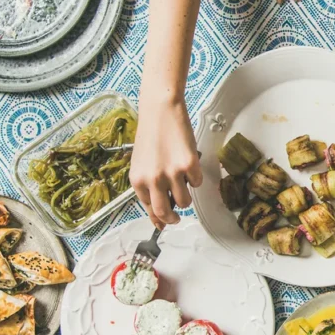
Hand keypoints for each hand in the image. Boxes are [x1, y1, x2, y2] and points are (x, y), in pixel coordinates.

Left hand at [130, 101, 201, 228]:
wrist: (160, 111)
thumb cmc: (151, 135)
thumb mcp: (141, 164)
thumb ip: (148, 187)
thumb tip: (159, 214)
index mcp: (137, 180)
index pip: (149, 209)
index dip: (158, 218)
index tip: (163, 223)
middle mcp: (152, 180)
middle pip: (165, 213)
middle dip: (172, 219)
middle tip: (177, 218)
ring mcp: (172, 173)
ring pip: (184, 201)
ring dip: (186, 195)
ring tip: (182, 179)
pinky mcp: (189, 165)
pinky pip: (197, 183)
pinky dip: (195, 176)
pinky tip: (188, 162)